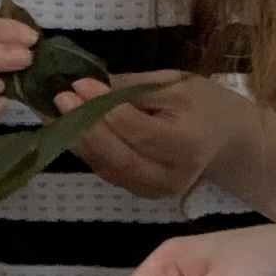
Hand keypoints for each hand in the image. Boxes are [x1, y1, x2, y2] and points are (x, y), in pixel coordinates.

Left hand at [60, 71, 231, 199]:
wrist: (223, 138)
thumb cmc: (201, 103)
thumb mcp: (174, 84)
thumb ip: (132, 87)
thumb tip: (86, 83)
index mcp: (187, 144)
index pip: (139, 130)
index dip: (105, 108)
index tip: (79, 82)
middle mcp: (171, 175)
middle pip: (119, 157)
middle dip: (85, 127)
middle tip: (59, 98)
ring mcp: (154, 190)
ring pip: (108, 168)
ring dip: (77, 140)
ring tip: (52, 112)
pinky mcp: (140, 193)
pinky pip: (107, 172)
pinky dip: (84, 150)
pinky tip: (65, 127)